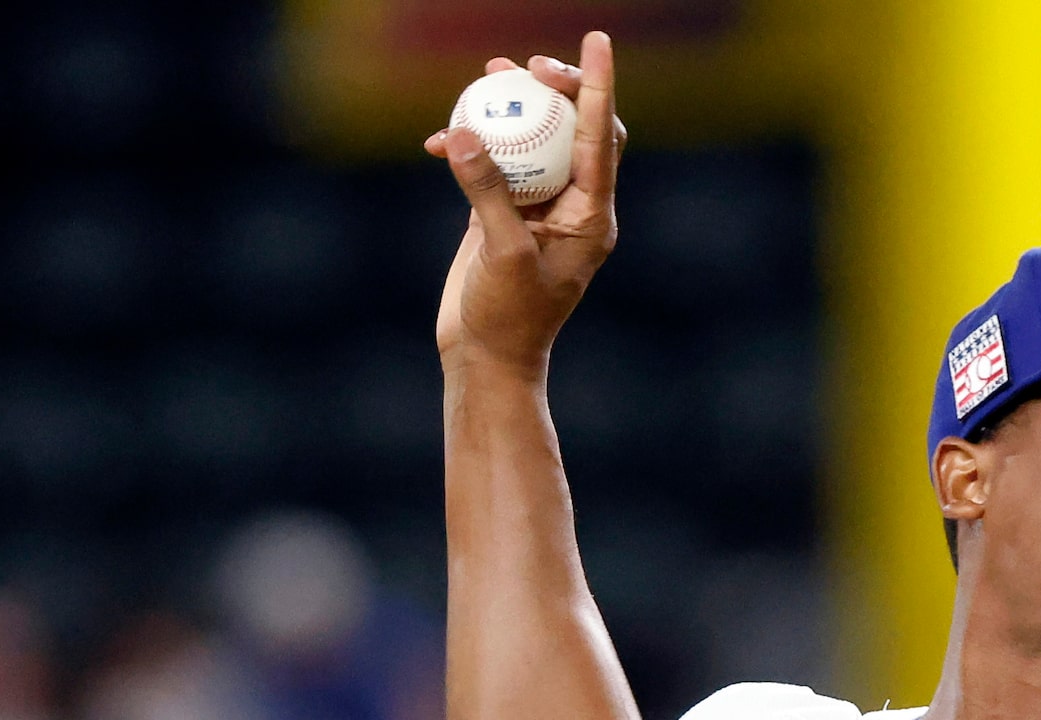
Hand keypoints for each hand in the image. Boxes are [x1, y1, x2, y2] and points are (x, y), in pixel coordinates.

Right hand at [426, 33, 625, 370]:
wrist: (486, 357)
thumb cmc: (508, 318)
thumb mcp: (502, 254)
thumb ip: (489, 192)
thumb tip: (466, 131)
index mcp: (592, 216)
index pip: (602, 137)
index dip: (599, 86)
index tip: (597, 41)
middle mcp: (573, 205)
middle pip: (575, 128)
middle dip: (556, 88)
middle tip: (525, 64)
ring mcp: (538, 206)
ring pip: (533, 138)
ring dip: (512, 105)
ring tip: (488, 73)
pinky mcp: (504, 211)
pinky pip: (494, 161)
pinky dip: (469, 145)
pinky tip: (438, 139)